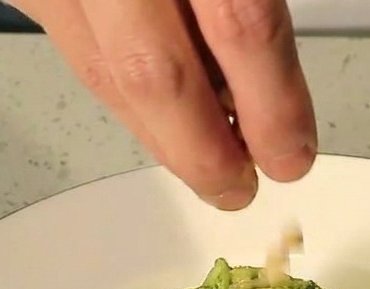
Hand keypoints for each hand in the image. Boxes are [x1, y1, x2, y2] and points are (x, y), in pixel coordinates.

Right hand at [9, 0, 316, 209]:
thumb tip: (269, 71)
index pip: (241, 20)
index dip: (274, 101)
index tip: (292, 152)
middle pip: (152, 72)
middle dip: (204, 151)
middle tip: (239, 187)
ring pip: (103, 70)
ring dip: (161, 134)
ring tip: (207, 160)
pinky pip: (77, 46)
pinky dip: (123, 92)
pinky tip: (159, 111)